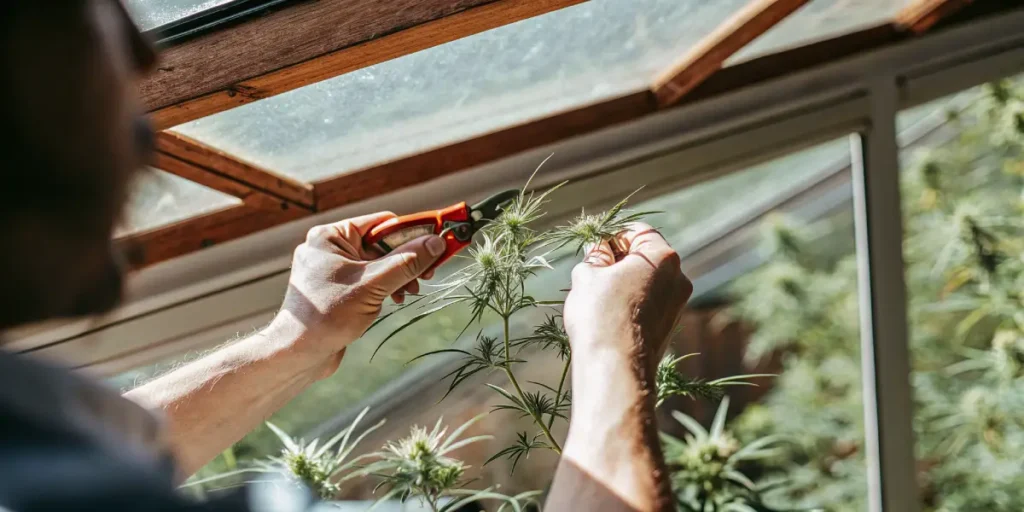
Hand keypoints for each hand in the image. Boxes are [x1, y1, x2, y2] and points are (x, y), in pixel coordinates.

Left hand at [271, 212, 445, 375]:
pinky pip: (370, 279)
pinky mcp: (338, 290)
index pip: (382, 223)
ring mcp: (333, 269)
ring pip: (379, 263)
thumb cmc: (327, 315)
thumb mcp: (373, 285)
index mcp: (331, 236)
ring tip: (410, 292)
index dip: (413, 232)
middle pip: (383, 244)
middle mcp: (330, 248)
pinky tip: (395, 299)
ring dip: (400, 276)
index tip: (439, 241)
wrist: (298, 354)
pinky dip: (387, 287)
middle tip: (429, 273)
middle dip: (407, 260)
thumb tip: (436, 243)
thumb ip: (406, 262)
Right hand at [563, 223, 692, 368]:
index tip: (594, 250)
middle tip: (593, 274)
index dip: (612, 237)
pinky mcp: (670, 327)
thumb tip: (600, 251)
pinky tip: (609, 318)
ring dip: (624, 284)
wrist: (615, 367)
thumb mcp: (587, 275)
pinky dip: (631, 305)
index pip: (637, 232)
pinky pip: (650, 305)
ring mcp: (677, 305)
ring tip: (598, 299)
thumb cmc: (600, 315)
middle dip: (619, 262)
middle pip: (646, 258)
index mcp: (663, 257)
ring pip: (647, 283)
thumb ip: (595, 256)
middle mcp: (679, 278)